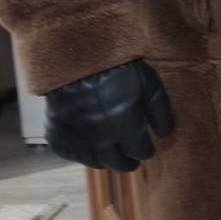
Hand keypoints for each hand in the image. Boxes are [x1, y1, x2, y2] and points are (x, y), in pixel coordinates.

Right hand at [44, 59, 174, 172]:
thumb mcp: (149, 84)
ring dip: (105, 163)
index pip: (139, 151)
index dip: (145, 151)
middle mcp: (100, 136)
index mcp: (124, 125)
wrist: (79, 55)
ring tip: (112, 159)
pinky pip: (69, 153)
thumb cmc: (119, 67)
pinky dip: (80, 156)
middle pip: (115, 161)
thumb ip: (159, 112)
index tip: (148, 150)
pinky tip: (88, 153)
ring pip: (93, 161)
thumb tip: (163, 134)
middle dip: (127, 163)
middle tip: (133, 163)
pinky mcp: (57, 131)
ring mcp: (76, 135)